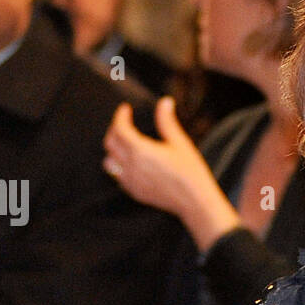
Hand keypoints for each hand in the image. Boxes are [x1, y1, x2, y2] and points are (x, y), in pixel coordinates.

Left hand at [102, 98, 239, 249]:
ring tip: (124, 143)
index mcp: (141, 151)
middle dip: (115, 130)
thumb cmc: (191, 173)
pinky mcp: (134, 192)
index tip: (125, 109)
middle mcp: (131, 166)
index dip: (120, 116)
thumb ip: (167, 122)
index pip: (120, 128)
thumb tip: (165, 102)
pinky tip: (131, 163)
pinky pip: (118, 176)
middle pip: (110, 143)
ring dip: (113, 150)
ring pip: (109, 162)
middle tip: (124, 124)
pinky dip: (120, 166)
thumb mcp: (180, 143)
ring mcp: (131, 181)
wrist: (195, 202)